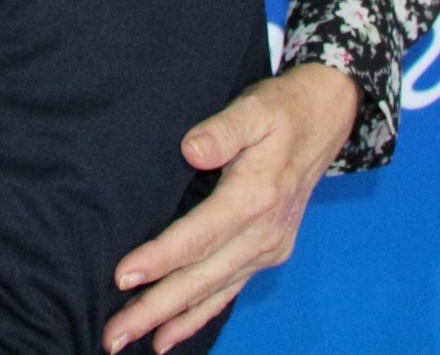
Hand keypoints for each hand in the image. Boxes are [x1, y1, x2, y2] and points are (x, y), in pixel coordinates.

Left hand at [105, 63, 358, 352]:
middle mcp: (262, 234)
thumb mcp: (253, 108)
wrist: (325, 120)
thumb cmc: (281, 111)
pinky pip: (228, 291)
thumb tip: (191, 150)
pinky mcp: (267, 252)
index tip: (123, 277)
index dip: (159, 259)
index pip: (197, 237)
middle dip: (156, 309)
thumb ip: (222, 130)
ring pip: (213, 293)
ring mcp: (267, 248)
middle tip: (114, 335)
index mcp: (253, 198)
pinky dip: (200, 315)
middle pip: (201, 279)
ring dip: (173, 320)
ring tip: (136, 342)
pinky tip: (172, 333)